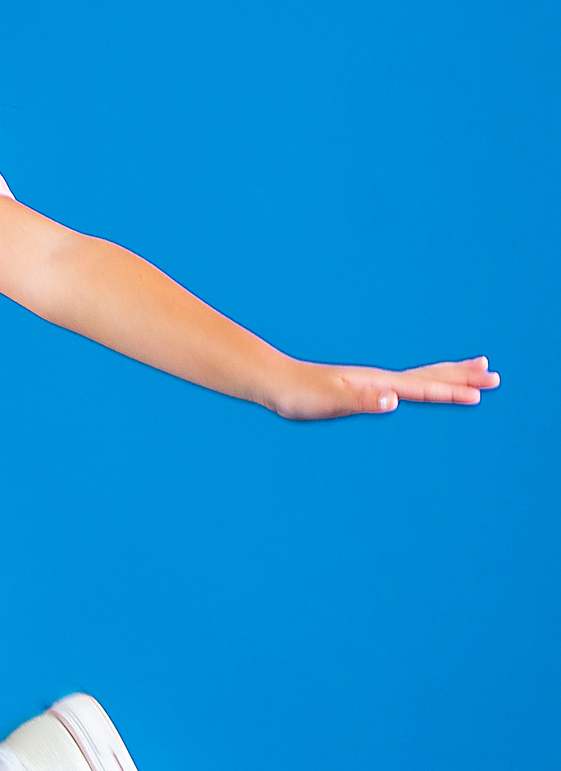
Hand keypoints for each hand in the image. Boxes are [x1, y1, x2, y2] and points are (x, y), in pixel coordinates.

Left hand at [272, 355, 498, 420]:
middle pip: (431, 376)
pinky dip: (425, 384)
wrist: (277, 382)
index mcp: (378, 383)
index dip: (452, 392)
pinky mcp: (364, 389)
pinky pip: (406, 385)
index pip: (424, 388)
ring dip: (449, 375)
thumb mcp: (331, 400)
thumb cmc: (302, 395)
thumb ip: (362, 400)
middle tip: (494, 375)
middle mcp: (381, 379)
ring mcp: (374, 382)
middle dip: (462, 377)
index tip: (481, 394)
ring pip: (421, 377)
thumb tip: (392, 399)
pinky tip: (424, 387)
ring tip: (473, 370)